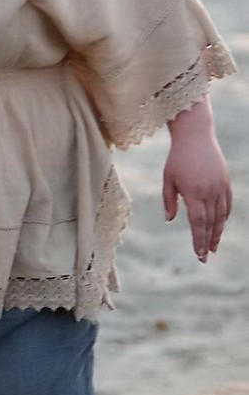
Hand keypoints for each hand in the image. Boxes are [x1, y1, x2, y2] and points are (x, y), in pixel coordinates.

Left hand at [163, 99, 231, 261]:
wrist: (196, 136)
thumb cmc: (177, 158)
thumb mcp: (168, 180)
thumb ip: (169, 201)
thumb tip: (170, 221)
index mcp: (194, 193)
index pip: (198, 223)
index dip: (199, 240)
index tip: (199, 254)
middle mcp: (210, 192)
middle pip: (211, 223)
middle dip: (207, 242)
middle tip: (205, 258)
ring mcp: (220, 187)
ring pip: (221, 216)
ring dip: (217, 232)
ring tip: (213, 247)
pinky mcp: (225, 181)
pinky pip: (227, 204)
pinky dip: (224, 217)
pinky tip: (219, 226)